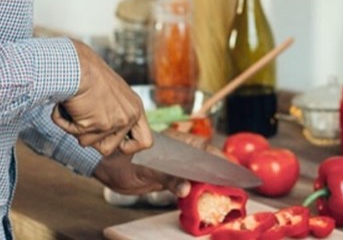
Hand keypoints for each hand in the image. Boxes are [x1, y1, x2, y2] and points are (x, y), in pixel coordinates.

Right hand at [52, 40, 151, 155]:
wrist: (77, 64)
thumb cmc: (87, 73)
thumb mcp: (110, 93)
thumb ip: (113, 112)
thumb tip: (102, 133)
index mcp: (135, 108)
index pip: (146, 142)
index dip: (129, 147)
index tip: (115, 143)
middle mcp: (130, 116)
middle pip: (110, 149)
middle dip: (92, 138)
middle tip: (85, 118)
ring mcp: (116, 122)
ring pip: (89, 144)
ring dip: (77, 129)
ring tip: (76, 107)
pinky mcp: (99, 124)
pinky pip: (75, 134)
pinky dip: (65, 123)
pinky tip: (68, 106)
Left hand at [94, 129, 226, 198]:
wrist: (107, 166)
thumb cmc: (124, 160)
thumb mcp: (147, 168)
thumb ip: (168, 177)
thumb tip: (187, 188)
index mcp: (178, 143)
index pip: (206, 151)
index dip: (221, 161)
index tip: (234, 172)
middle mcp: (180, 153)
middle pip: (206, 163)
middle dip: (218, 174)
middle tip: (232, 187)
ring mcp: (175, 166)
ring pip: (197, 174)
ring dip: (207, 184)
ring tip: (221, 195)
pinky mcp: (169, 178)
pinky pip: (187, 184)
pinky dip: (194, 191)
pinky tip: (201, 199)